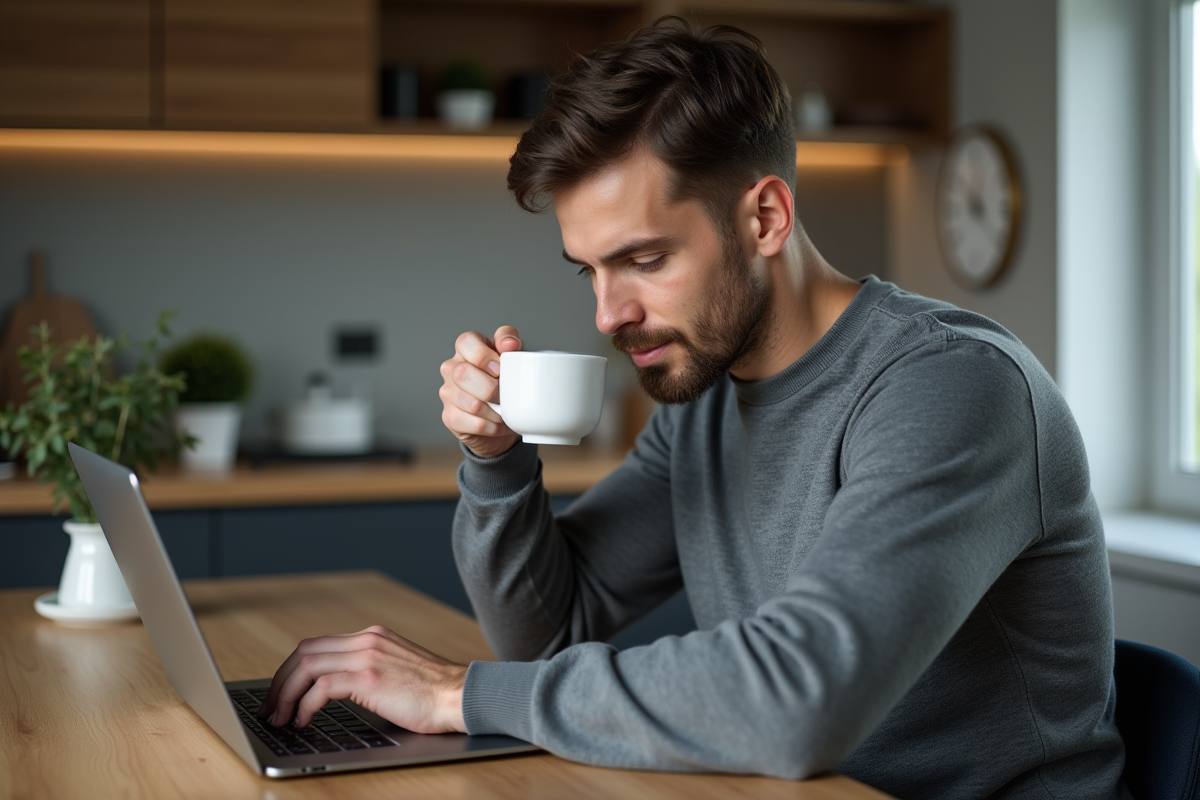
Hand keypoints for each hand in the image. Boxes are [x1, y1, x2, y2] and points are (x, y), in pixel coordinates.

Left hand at [256, 625, 467, 733]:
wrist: (461, 695)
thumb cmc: (433, 694)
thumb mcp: (396, 671)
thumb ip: (369, 670)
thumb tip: (333, 691)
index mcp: (372, 636)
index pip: (317, 645)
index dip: (291, 670)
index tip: (280, 693)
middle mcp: (367, 640)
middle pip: (304, 651)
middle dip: (279, 682)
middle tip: (269, 708)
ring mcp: (368, 656)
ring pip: (306, 666)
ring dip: (284, 695)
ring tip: (278, 718)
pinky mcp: (369, 677)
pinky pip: (321, 688)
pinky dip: (304, 705)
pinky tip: (303, 721)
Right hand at [439, 325, 523, 457]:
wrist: (503, 415)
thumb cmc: (506, 379)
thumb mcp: (512, 355)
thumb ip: (510, 341)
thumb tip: (510, 343)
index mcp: (466, 349)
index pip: (465, 342)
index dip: (483, 356)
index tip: (500, 369)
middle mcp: (451, 368)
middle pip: (462, 374)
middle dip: (492, 388)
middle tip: (506, 395)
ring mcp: (447, 393)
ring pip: (471, 403)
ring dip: (496, 411)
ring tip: (506, 412)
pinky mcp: (449, 417)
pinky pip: (474, 424)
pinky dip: (493, 427)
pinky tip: (499, 424)